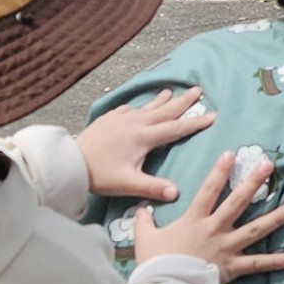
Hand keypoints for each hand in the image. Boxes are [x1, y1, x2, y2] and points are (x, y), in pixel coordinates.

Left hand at [80, 87, 214, 201]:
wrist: (70, 161)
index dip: (195, 122)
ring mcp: (121, 119)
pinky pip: (128, 109)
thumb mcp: (128, 184)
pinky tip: (137, 107)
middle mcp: (136, 123)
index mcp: (144, 137)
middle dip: (184, 101)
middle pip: (165, 110)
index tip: (213, 115)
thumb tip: (176, 193)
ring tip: (172, 91)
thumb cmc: (100, 174)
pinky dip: (138, 107)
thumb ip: (153, 187)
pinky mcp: (108, 119)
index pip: (176, 128)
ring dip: (162, 100)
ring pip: (147, 107)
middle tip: (198, 89)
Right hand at [133, 147, 283, 283]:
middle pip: (238, 202)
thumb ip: (143, 222)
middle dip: (253, 182)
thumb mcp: (145, 239)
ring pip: (255, 229)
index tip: (232, 154)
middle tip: (268, 166)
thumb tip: (141, 208)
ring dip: (275, 218)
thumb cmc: (155, 263)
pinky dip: (275, 262)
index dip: (220, 171)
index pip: (209, 190)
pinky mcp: (232, 267)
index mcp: (194, 220)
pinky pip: (257, 264)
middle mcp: (214, 229)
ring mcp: (226, 248)